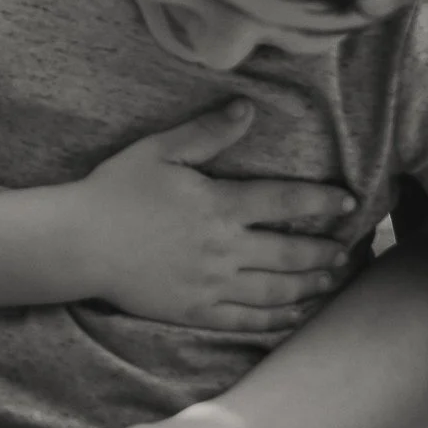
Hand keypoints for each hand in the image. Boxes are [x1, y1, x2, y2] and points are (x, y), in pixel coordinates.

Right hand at [72, 101, 354, 330]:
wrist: (80, 243)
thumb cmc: (115, 190)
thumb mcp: (159, 151)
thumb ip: (207, 132)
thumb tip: (248, 108)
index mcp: (219, 206)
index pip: (285, 203)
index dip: (321, 202)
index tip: (348, 202)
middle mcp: (225, 249)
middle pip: (291, 253)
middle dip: (324, 251)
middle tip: (347, 249)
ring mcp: (212, 284)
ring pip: (276, 290)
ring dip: (309, 285)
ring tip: (329, 279)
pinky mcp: (197, 310)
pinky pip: (247, 320)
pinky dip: (278, 319)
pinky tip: (295, 315)